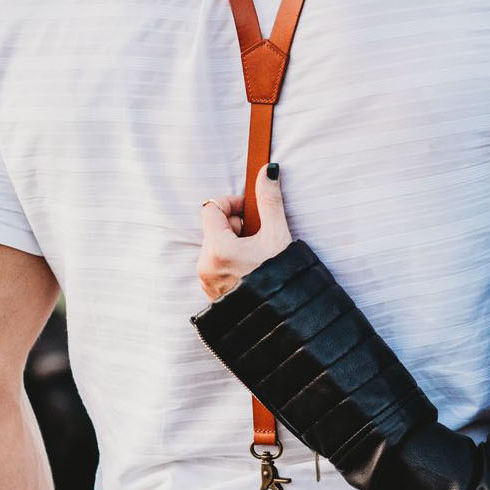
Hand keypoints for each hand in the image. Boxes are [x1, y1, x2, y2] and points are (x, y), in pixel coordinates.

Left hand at [197, 163, 292, 299]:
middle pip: (214, 228)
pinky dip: (232, 261)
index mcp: (217, 249)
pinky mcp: (211, 294)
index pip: (211, 208)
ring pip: (216, 247)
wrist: (284, 318)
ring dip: (235, 243)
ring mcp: (206, 281)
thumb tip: (267, 171)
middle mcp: (205, 266)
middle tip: (260, 236)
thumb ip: (270, 201)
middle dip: (236, 226)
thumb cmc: (282, 278)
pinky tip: (252, 269)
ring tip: (259, 255)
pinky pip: (216, 265)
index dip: (232, 204)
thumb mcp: (278, 235)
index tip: (251, 211)